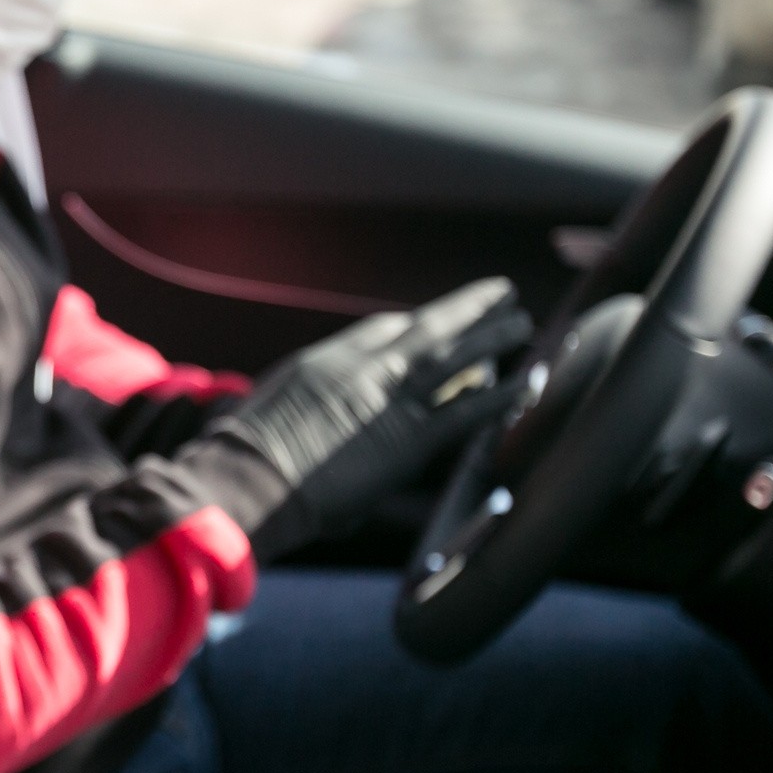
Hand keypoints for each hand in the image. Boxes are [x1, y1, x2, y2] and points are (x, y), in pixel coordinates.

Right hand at [196, 277, 531, 554]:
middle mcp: (362, 368)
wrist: (249, 479)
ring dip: (492, 336)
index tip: (434, 319)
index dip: (414, 324)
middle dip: (464, 308)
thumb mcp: (263, 411)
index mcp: (325, 360)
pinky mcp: (410, 439)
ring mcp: (389, 399)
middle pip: (425, 326)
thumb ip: (295, 408)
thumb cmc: (243, 459)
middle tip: (497, 293)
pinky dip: (502, 395)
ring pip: (454, 356)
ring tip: (522, 322)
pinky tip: (529, 380)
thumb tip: (292, 420)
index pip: (382, 330)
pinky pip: (468, 411)